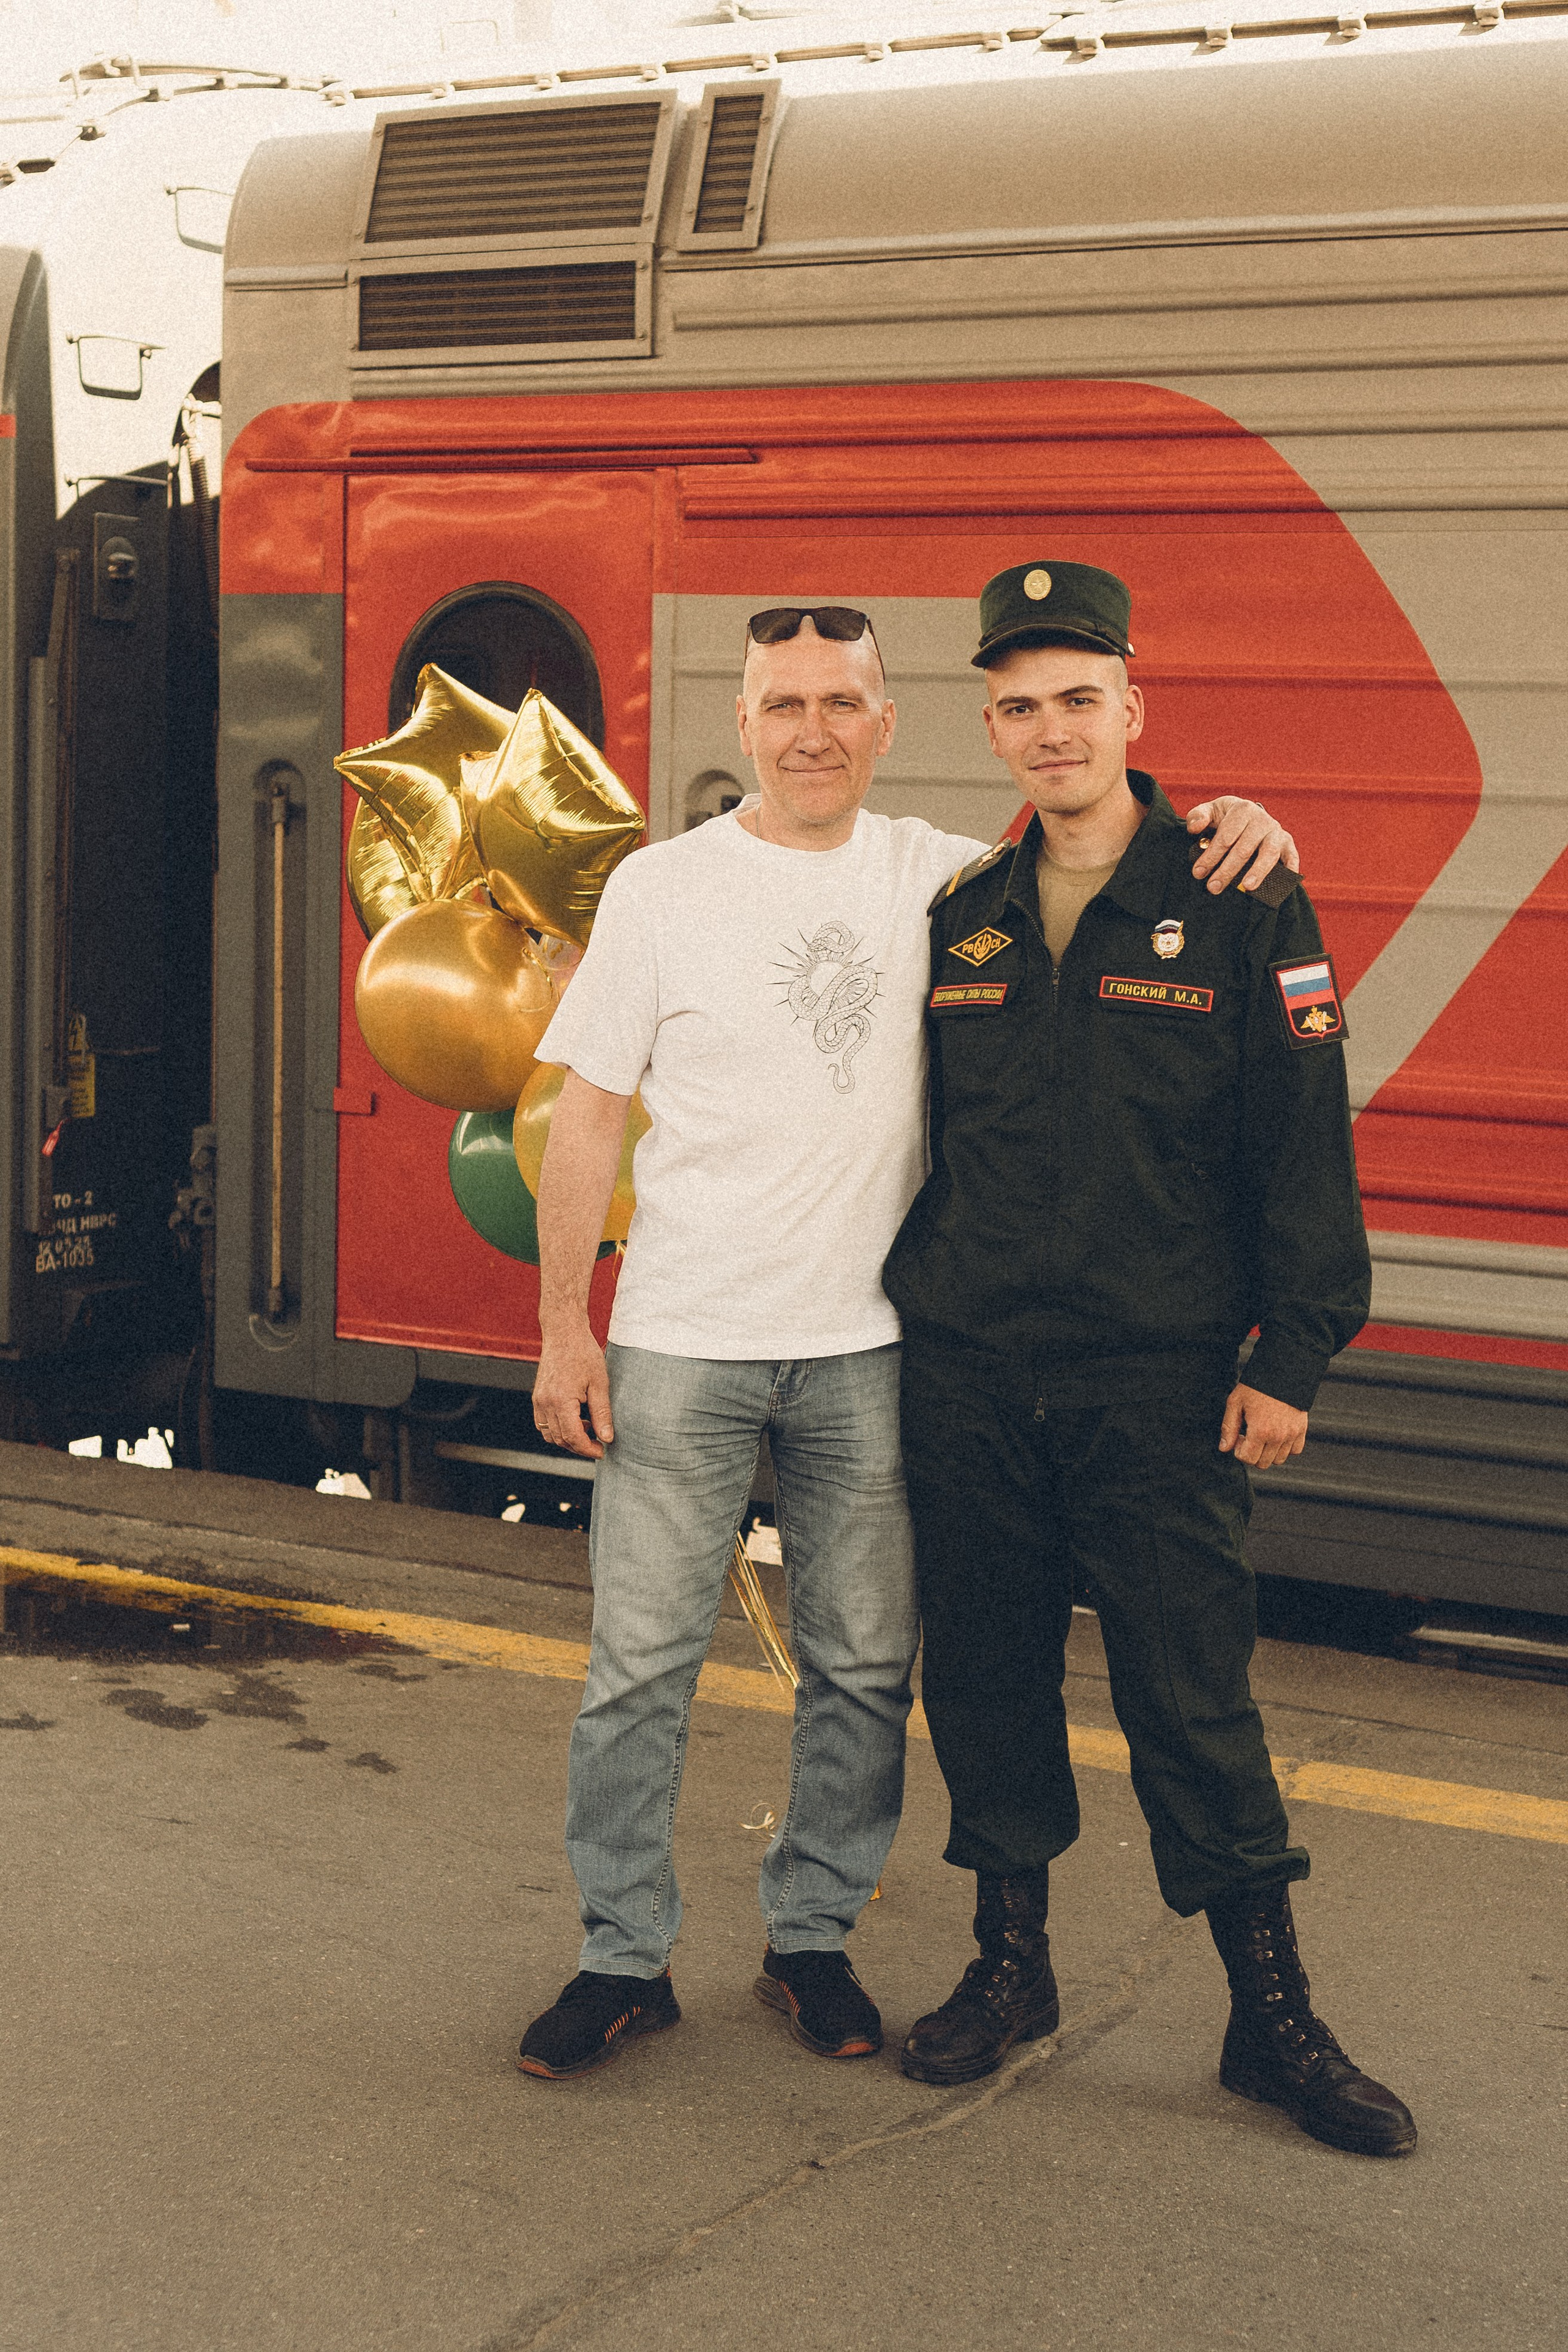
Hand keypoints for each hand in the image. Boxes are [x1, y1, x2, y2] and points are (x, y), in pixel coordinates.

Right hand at [532, 1322, 612, 1459]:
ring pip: (550, 1434)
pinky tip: (576, 1420)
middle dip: (580, 1447)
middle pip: (560, 1439)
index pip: (573, 1437)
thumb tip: (607, 1438)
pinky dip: (558, 1429)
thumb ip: (602, 1413)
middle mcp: (545, 1403)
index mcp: (561, 1400)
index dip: (588, 1449)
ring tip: (589, 1430)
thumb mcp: (600, 1383)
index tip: (602, 1451)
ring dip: (568, 1439)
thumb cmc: (583, 1353)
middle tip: (599, 1444)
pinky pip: (543, 1423)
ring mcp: (538, 1400)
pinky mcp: (537, 1396)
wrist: (564, 1332)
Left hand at [1187, 798, 1299, 895]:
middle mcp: (1262, 820)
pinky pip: (1291, 856)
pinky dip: (1289, 869)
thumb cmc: (1226, 817)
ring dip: (1258, 871)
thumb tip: (1194, 828)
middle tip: (1213, 888)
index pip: (1225, 837)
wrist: (1248, 815)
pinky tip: (1283, 884)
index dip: (1211, 856)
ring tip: (1247, 887)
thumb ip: (1198, 816)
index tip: (1198, 873)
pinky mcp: (1288, 843)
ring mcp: (1276, 832)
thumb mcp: (1210, 811)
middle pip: (1244, 849)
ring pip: (1268, 853)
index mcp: (1242, 810)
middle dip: (1227, 870)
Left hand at [1218, 1383, 1307, 1469]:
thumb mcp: (1235, 1402)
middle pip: (1262, 1463)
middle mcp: (1278, 1436)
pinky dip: (1285, 1448)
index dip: (1238, 1450)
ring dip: (1268, 1452)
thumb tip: (1224, 1448)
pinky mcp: (1302, 1429)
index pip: (1247, 1459)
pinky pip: (1294, 1451)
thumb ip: (1228, 1427)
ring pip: (1279, 1460)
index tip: (1239, 1436)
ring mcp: (1292, 1434)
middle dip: (1252, 1453)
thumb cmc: (1256, 1386)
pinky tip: (1277, 1434)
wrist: (1282, 1371)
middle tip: (1249, 1435)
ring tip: (1263, 1434)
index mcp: (1260, 1431)